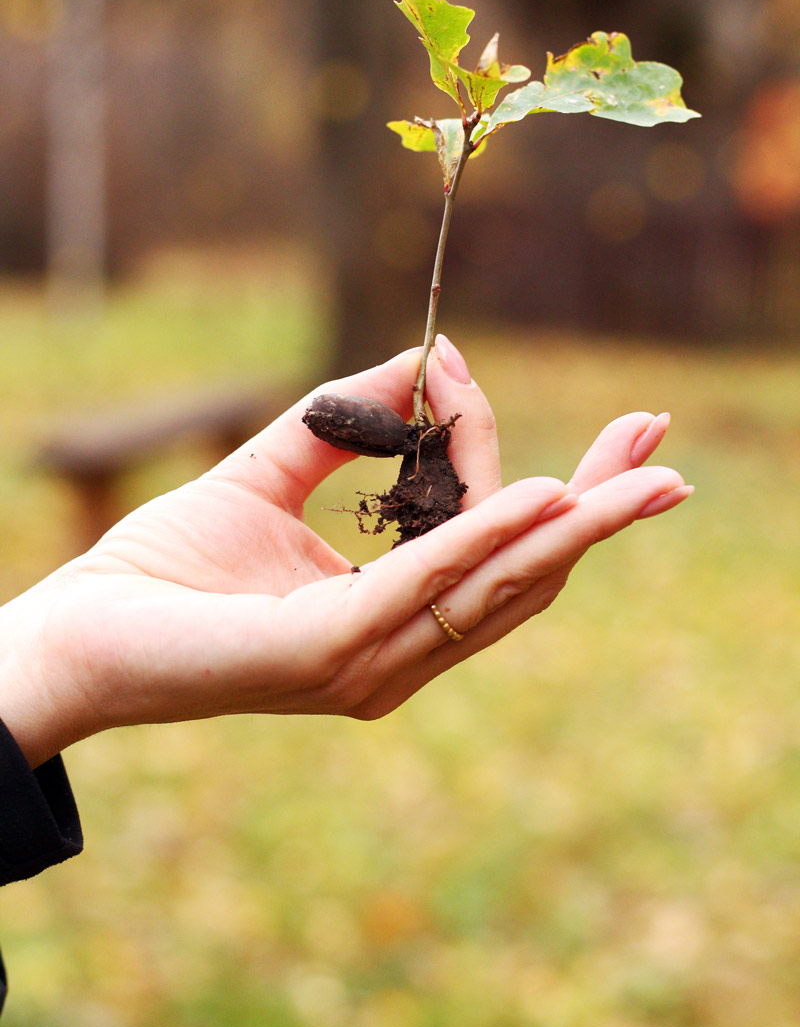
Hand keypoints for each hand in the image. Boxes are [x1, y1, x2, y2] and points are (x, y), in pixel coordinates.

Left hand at [0, 338, 689, 766]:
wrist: (76, 635)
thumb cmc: (165, 571)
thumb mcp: (266, 477)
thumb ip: (339, 425)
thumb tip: (414, 364)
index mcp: (389, 618)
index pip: (488, 549)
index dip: (519, 470)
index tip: (468, 369)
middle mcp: (398, 652)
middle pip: (524, 578)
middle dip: (599, 511)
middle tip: (663, 454)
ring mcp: (372, 662)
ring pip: (499, 587)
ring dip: (575, 525)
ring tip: (639, 474)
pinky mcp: (331, 653)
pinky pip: (427, 584)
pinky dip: (487, 536)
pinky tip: (538, 494)